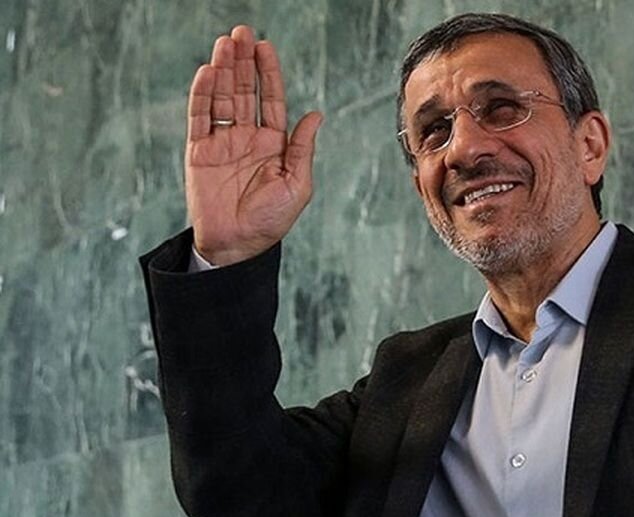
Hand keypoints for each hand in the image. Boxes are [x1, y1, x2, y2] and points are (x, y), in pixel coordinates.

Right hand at [186, 25, 322, 263]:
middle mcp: (247, 138)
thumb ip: (302, 149)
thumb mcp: (297, 185)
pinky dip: (202, 95)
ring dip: (223, 71)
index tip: (265, 47)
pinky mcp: (199, 152)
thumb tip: (315, 115)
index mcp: (274, 144)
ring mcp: (222, 142)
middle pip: (245, 92)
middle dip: (243, 62)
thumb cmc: (271, 221)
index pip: (271, 100)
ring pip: (222, 98)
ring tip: (224, 44)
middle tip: (241, 33)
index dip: (268, 73)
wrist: (237, 246)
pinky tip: (208, 73)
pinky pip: (199, 118)